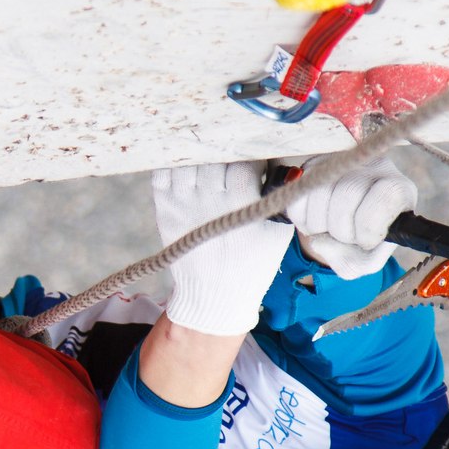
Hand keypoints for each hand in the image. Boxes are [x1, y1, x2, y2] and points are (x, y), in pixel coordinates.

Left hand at [150, 161, 291, 334]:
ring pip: (189, 160)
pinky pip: (163, 171)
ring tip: (214, 163)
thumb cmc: (252, 263)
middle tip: (236, 157)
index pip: (245, 163)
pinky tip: (191, 170)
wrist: (214, 294)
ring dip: (202, 157)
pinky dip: (176, 165)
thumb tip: (284, 163)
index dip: (254, 159)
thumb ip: (280, 196)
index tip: (259, 163)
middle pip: (216, 157)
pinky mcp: (163, 206)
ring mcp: (181, 203)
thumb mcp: (277, 231)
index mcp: (238, 206)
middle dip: (229, 154)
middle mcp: (207, 201)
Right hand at [286, 154, 416, 277]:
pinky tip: (316, 220)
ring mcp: (342, 162)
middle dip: (340, 230)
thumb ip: (355, 262)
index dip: (368, 229)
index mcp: (399, 189)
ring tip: (329, 230)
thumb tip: (321, 242)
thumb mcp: (367, 260)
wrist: (342, 229)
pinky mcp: (315, 164)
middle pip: (348, 195)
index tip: (364, 241)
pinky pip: (300, 194)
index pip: (386, 198)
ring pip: (320, 193)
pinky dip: (302, 218)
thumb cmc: (362, 242)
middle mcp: (374, 165)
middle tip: (344, 237)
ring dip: (318, 225)